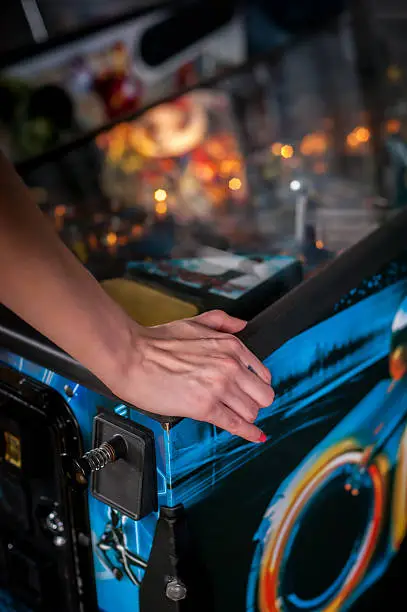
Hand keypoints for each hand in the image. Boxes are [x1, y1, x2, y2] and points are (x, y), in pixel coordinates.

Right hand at [108, 310, 274, 441]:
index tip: (249, 392)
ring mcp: (219, 387)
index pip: (262, 374)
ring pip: (251, 411)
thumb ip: (222, 321)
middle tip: (240, 406)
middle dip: (254, 403)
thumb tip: (241, 325)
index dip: (255, 386)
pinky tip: (254, 436)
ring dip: (244, 416)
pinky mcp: (205, 407)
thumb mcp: (195, 322)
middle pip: (263, 396)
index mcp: (230, 345)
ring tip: (233, 416)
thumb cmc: (156, 341)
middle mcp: (230, 365)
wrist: (131, 355)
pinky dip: (248, 433)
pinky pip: (236, 424)